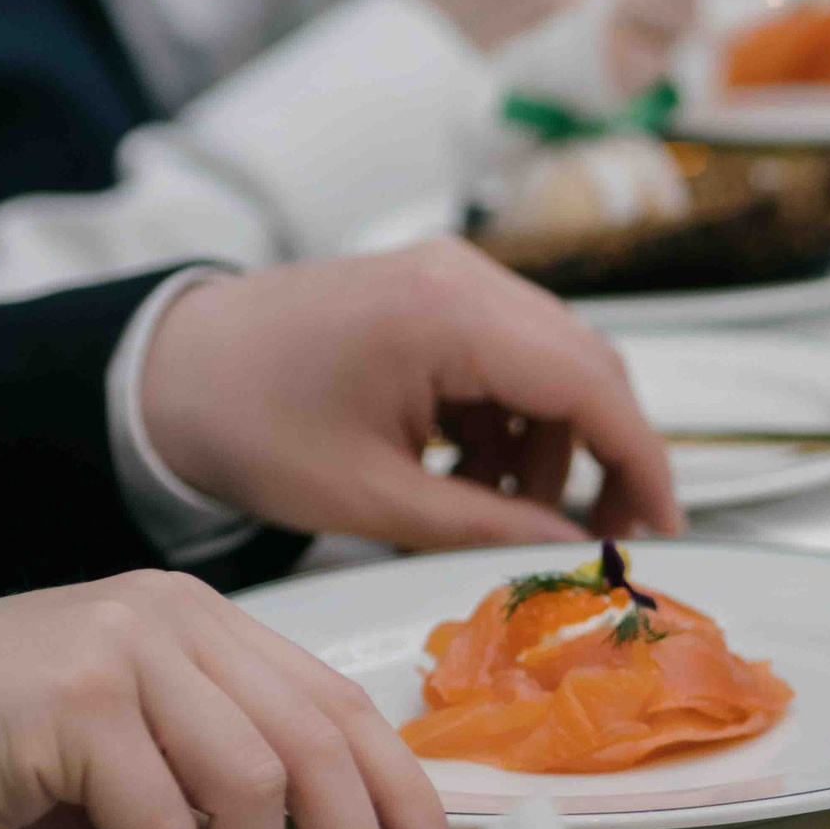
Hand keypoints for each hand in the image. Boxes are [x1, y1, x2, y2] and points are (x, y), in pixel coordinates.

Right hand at [0, 571, 456, 828]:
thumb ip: (220, 795)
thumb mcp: (131, 768)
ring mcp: (124, 650)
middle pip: (318, 739)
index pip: (339, 701)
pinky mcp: (76, 701)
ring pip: (254, 782)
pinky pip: (164, 825)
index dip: (402, 789)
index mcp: (200, 625)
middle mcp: (171, 621)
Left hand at [138, 242, 680, 563]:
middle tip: (599, 537)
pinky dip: (512, 421)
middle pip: (586, 366)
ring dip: (552, 444)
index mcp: (450, 317)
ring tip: (503, 514)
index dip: (641, 463)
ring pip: (553, 363)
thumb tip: (571, 551)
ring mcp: (450, 277)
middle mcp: (464, 278)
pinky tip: (470, 476)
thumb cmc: (252, 430)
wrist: (170, 370)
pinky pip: (511, 356)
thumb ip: (483, 527)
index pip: (592, 385)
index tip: (660, 532)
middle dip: (606, 456)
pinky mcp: (434, 292)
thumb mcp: (371, 499)